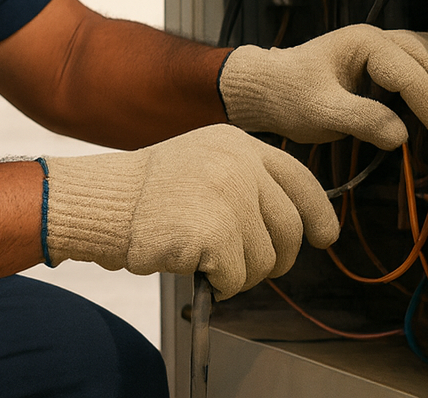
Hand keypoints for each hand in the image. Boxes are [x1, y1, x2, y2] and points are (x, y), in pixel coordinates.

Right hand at [40, 124, 338, 300]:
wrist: (103, 202)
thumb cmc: (146, 193)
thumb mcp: (202, 161)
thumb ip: (245, 179)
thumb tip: (290, 224)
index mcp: (238, 144)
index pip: (298, 179)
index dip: (318, 212)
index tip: (325, 236)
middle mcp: (239, 165)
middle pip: (289, 228)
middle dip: (275, 258)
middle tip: (246, 267)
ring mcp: (228, 196)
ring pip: (264, 259)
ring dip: (240, 275)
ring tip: (206, 261)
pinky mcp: (213, 231)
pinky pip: (236, 277)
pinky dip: (217, 283)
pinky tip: (192, 267)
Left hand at [219, 26, 427, 148]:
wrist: (268, 88)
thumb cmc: (288, 95)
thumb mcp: (321, 112)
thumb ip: (361, 120)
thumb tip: (401, 135)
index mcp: (365, 43)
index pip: (411, 73)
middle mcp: (378, 39)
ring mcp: (382, 47)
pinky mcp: (383, 62)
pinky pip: (421, 64)